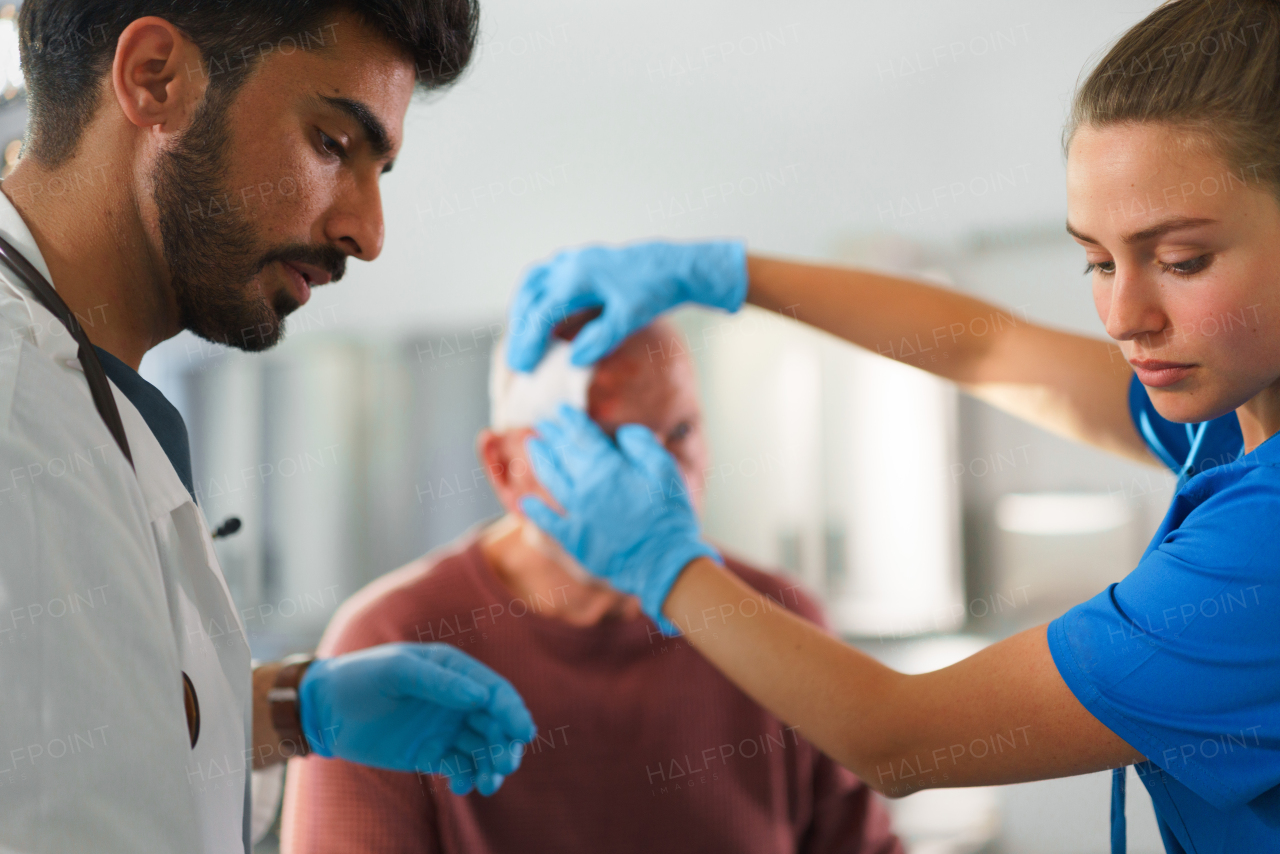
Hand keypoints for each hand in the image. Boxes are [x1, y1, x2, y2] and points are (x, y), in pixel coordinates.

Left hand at [298, 643, 536, 795]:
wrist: (325, 710)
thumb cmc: (360, 679)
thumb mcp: (396, 672)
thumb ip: (438, 682)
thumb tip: (481, 697)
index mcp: (454, 671)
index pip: (494, 691)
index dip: (512, 711)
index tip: (522, 732)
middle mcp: (457, 699)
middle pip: (496, 723)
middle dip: (505, 743)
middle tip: (504, 764)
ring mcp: (445, 727)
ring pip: (483, 747)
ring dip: (491, 765)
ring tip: (487, 784)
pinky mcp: (432, 753)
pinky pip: (461, 767)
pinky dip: (468, 777)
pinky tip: (460, 786)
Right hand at [505, 240, 747, 371]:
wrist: (672, 266)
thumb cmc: (654, 292)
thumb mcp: (630, 319)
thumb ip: (602, 340)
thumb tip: (574, 361)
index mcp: (579, 278)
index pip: (542, 313)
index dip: (529, 342)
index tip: (524, 369)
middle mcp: (569, 264)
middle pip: (529, 298)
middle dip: (520, 332)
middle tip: (518, 363)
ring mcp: (571, 259)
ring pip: (531, 284)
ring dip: (522, 313)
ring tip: (522, 342)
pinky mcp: (576, 260)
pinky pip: (542, 276)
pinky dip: (533, 298)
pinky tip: (537, 316)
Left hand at [518, 404, 718, 633]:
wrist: (664, 561)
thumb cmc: (669, 515)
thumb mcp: (665, 470)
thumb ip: (642, 445)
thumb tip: (622, 434)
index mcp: (608, 467)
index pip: (582, 436)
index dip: (571, 420)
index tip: (562, 410)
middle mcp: (585, 486)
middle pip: (562, 454)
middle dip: (552, 435)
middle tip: (544, 424)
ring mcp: (576, 513)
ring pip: (550, 480)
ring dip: (539, 461)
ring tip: (533, 447)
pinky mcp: (573, 539)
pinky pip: (546, 521)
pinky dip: (534, 510)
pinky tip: (525, 502)